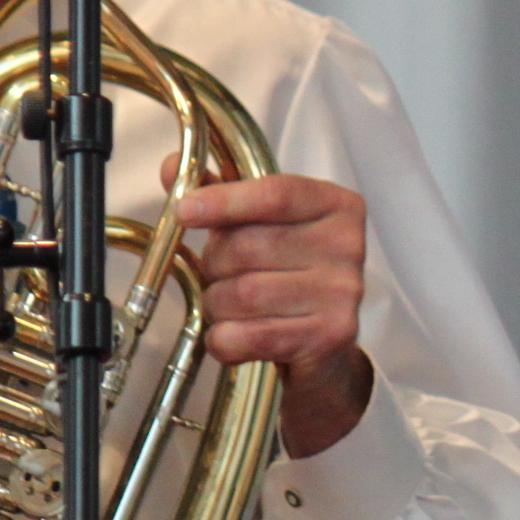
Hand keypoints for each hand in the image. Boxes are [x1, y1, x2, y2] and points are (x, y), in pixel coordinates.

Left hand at [161, 153, 374, 458]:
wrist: (325, 353)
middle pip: (249, 246)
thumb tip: (171, 166)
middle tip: (219, 275)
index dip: (224, 201)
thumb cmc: (289, 278)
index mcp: (336, 206)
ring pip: (243, 294)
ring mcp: (342, 293)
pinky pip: (248, 335)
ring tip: (230, 307)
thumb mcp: (262, 226)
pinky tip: (233, 338)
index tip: (184, 210)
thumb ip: (222, 193)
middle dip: (215, 265)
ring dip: (218, 305)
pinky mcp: (328, 337)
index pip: (275, 194)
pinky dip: (225, 339)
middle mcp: (347, 246)